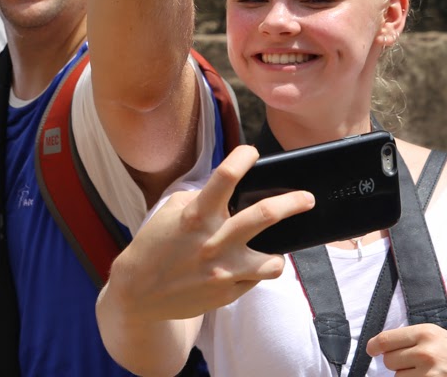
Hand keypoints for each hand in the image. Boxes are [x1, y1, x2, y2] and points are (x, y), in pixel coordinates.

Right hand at [105, 146, 314, 321]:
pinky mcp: (227, 294)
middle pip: (263, 215)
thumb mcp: (172, 212)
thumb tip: (231, 190)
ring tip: (276, 250)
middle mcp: (213, 242)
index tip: (253, 153)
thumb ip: (202, 198)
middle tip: (307, 198)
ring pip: (273, 262)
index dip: (243, 157)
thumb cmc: (156, 244)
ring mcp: (222, 272)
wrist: (139, 291)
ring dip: (279, 254)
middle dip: (292, 202)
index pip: (225, 176)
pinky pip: (255, 280)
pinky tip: (243, 269)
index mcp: (196, 215)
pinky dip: (253, 272)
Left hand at [367, 324, 446, 375]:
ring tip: (430, 374)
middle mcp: (425, 352)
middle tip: (416, 365)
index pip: (385, 340)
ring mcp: (429, 374)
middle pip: (389, 362)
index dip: (374, 347)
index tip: (371, 350)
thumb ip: (417, 340)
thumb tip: (388, 348)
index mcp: (426, 333)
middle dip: (398, 365)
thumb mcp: (444, 339)